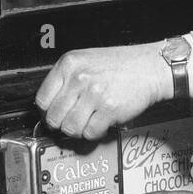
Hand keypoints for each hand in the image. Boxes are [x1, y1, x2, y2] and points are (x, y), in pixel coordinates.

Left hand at [35, 44, 169, 139]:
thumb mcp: (86, 61)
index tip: (55, 114)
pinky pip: (90, 133)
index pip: (42, 99)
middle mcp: (79, 78)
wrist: (150, 67)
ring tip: (88, 121)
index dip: (48, 111)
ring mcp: (94, 94)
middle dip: (63, 124)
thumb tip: (49, 106)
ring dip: (79, 130)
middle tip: (73, 120)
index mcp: (69, 64)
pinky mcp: (109, 109)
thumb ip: (66, 80)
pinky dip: (95, 133)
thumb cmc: (120, 65)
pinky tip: (101, 122)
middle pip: (53, 118)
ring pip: (70, 128)